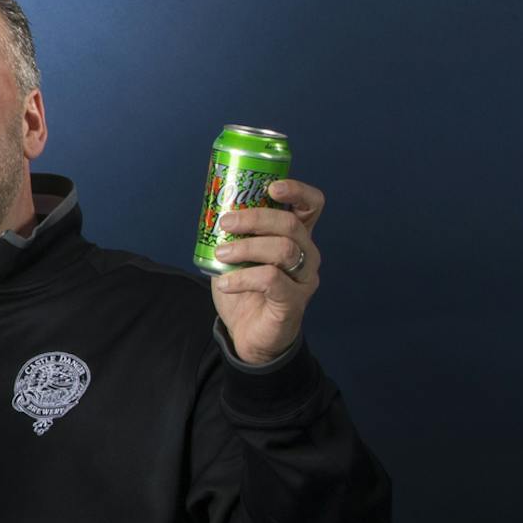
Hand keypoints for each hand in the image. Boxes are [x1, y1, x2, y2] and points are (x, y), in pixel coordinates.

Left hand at [211, 178, 323, 363]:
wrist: (248, 335)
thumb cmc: (245, 292)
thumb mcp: (237, 258)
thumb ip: (234, 236)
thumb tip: (212, 211)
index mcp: (296, 238)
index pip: (311, 205)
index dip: (297, 190)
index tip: (271, 186)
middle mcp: (307, 254)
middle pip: (290, 224)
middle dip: (255, 218)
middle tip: (225, 223)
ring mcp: (304, 278)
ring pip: (283, 249)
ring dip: (246, 247)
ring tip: (221, 254)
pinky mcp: (294, 301)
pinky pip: (271, 280)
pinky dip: (242, 278)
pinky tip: (224, 283)